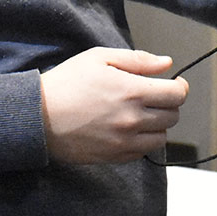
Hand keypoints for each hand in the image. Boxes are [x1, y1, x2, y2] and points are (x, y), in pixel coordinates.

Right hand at [40, 47, 188, 163]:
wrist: (37, 117)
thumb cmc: (68, 81)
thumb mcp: (101, 57)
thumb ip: (138, 60)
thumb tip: (167, 63)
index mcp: (133, 91)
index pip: (176, 95)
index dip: (180, 87)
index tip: (174, 82)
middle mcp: (132, 119)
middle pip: (173, 116)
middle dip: (169, 104)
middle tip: (156, 96)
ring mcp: (123, 142)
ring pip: (161, 138)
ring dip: (158, 125)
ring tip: (143, 114)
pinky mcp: (112, 158)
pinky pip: (141, 153)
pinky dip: (142, 142)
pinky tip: (129, 129)